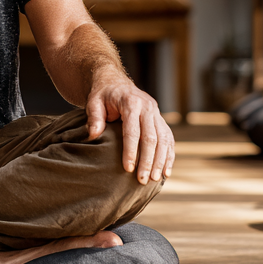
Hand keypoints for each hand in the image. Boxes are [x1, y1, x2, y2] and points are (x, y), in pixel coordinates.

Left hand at [85, 68, 174, 183]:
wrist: (115, 82)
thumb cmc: (102, 95)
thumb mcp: (93, 102)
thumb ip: (94, 117)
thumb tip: (93, 135)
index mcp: (131, 103)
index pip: (133, 131)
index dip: (131, 151)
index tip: (128, 169)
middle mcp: (147, 107)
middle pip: (151, 138)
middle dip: (147, 160)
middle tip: (142, 180)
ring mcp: (156, 113)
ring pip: (164, 139)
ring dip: (160, 161)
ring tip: (154, 179)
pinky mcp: (160, 119)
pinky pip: (168, 138)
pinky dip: (169, 155)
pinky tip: (166, 171)